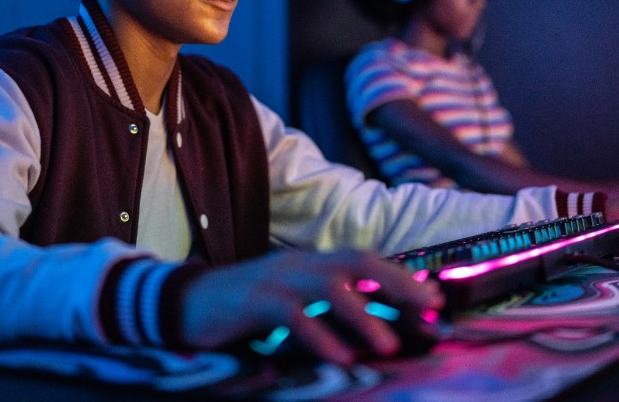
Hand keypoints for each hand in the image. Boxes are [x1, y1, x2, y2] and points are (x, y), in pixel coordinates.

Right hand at [178, 249, 442, 364]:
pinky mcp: (254, 301)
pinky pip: (292, 315)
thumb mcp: (292, 307)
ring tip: (389, 344)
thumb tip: (376, 332)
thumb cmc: (244, 312)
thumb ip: (327, 313)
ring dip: (364, 314)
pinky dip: (319, 336)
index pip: (364, 261)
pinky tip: (340, 358)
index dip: (401, 277)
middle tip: (428, 308)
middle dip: (396, 282)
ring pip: (329, 286)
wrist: (184, 304)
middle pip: (357, 261)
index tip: (435, 300)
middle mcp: (299, 264)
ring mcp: (276, 278)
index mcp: (310, 263)